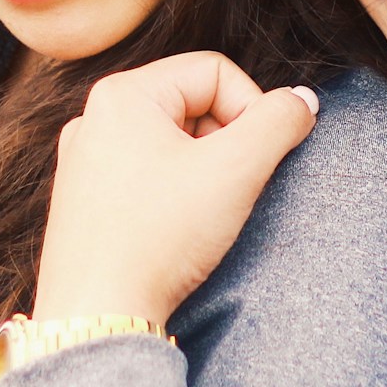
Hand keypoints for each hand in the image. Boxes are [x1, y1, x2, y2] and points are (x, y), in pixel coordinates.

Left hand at [34, 53, 317, 329]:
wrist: (98, 315)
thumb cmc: (159, 238)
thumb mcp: (235, 171)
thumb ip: (279, 122)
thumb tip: (302, 102)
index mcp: (122, 94)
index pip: (215, 71)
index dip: (252, 109)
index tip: (257, 159)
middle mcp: (94, 119)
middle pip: (191, 103)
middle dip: (226, 142)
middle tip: (231, 189)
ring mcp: (84, 161)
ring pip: (171, 143)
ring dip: (203, 171)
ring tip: (203, 215)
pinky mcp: (84, 202)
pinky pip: (145, 176)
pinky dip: (174, 195)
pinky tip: (176, 231)